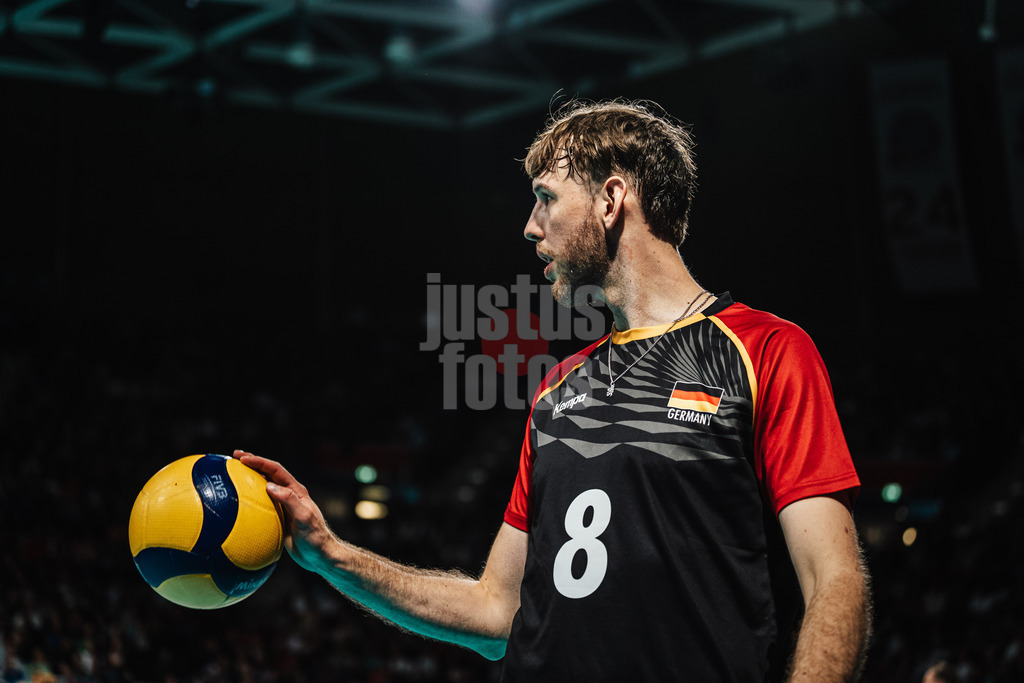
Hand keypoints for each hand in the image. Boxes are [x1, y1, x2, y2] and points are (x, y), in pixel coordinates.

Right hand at [233, 450, 336, 574]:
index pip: (276, 470)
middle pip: (268, 474)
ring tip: (233, 473)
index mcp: (296, 491)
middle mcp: (288, 494)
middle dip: (253, 463)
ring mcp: (282, 506)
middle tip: (234, 456)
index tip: (243, 458)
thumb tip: (269, 486)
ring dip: (249, 479)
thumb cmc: (315, 536)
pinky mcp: (277, 517)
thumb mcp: (303, 517)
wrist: (319, 555)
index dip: (260, 462)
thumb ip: (289, 501)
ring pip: (263, 488)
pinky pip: (260, 505)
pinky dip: (249, 500)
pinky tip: (237, 504)